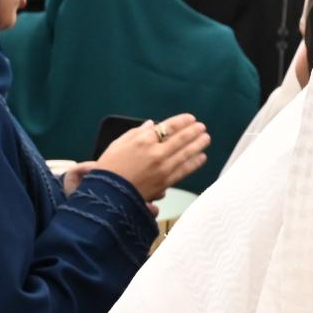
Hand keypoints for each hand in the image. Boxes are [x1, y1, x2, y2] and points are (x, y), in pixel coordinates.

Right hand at [94, 115, 210, 202]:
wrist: (107, 194)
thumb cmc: (109, 168)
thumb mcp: (117, 145)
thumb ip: (135, 133)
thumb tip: (151, 124)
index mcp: (143, 140)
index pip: (168, 127)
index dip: (182, 121)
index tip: (191, 118)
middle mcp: (156, 152)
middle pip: (181, 139)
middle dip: (194, 131)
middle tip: (202, 127)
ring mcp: (163, 168)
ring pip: (186, 153)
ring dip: (198, 144)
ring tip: (206, 138)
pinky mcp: (166, 181)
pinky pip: (184, 170)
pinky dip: (194, 162)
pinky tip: (201, 157)